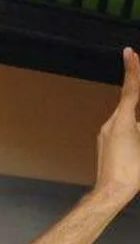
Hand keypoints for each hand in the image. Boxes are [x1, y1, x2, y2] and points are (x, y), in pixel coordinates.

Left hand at [94, 47, 139, 199]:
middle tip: (136, 69)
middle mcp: (111, 124)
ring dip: (137, 116)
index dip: (133, 70)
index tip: (130, 52)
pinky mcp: (106, 142)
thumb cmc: (132, 172)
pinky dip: (133, 125)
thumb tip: (136, 122)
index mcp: (122, 121)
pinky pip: (122, 127)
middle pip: (130, 103)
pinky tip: (136, 140)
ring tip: (136, 130)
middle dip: (138, 91)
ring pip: (127, 116)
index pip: (131, 90)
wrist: (111, 191)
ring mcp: (106, 133)